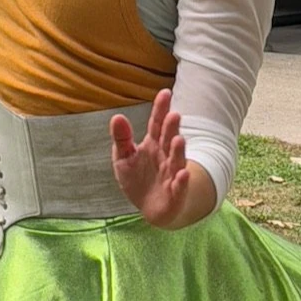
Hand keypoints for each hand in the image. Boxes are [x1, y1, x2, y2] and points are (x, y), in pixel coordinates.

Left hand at [111, 89, 191, 227]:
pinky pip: (180, 186)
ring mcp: (172, 173)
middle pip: (168, 139)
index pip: (157, 123)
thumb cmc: (138, 178)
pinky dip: (182, 181)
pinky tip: (183, 174)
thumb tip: (116, 117)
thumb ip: (122, 138)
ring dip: (178, 151)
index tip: (165, 93)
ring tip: (179, 140)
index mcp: (153, 144)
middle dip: (172, 128)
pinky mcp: (176, 192)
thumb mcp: (124, 158)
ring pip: (177, 160)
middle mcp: (166, 155)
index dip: (161, 109)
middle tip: (174, 115)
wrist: (151, 208)